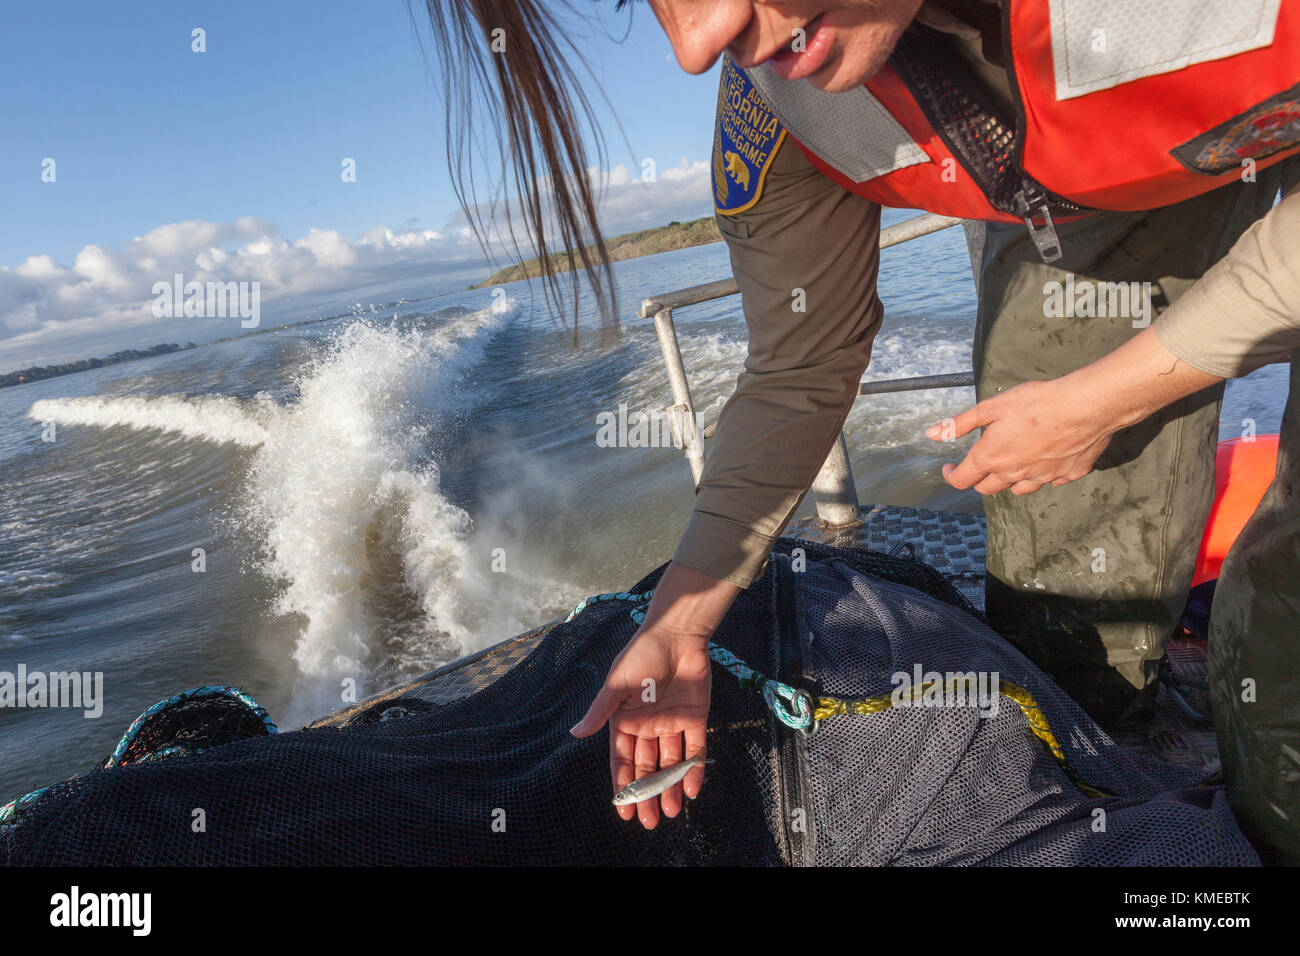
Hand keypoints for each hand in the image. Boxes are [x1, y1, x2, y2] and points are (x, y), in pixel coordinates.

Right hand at [569, 560, 738, 828]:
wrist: (677, 634)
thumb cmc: (640, 656)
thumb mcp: (615, 684)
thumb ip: (600, 712)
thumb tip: (574, 735)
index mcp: (625, 720)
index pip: (622, 760)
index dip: (623, 785)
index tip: (623, 811)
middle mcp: (647, 726)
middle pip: (647, 767)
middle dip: (647, 794)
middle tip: (648, 822)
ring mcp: (672, 723)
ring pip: (671, 762)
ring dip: (670, 787)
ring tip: (670, 813)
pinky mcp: (696, 717)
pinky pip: (695, 748)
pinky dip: (694, 768)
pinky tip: (693, 789)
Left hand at [925, 378, 1114, 494]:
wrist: (1086, 406)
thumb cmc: (1037, 402)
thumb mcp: (991, 407)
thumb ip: (960, 424)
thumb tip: (932, 434)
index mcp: (992, 458)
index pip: (962, 480)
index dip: (951, 475)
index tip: (950, 467)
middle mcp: (1015, 473)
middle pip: (988, 488)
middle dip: (979, 478)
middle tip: (980, 464)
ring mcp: (1043, 477)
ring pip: (1018, 489)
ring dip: (1009, 480)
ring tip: (1011, 463)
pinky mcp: (1068, 475)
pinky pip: (1050, 481)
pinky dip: (1043, 474)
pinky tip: (1045, 460)